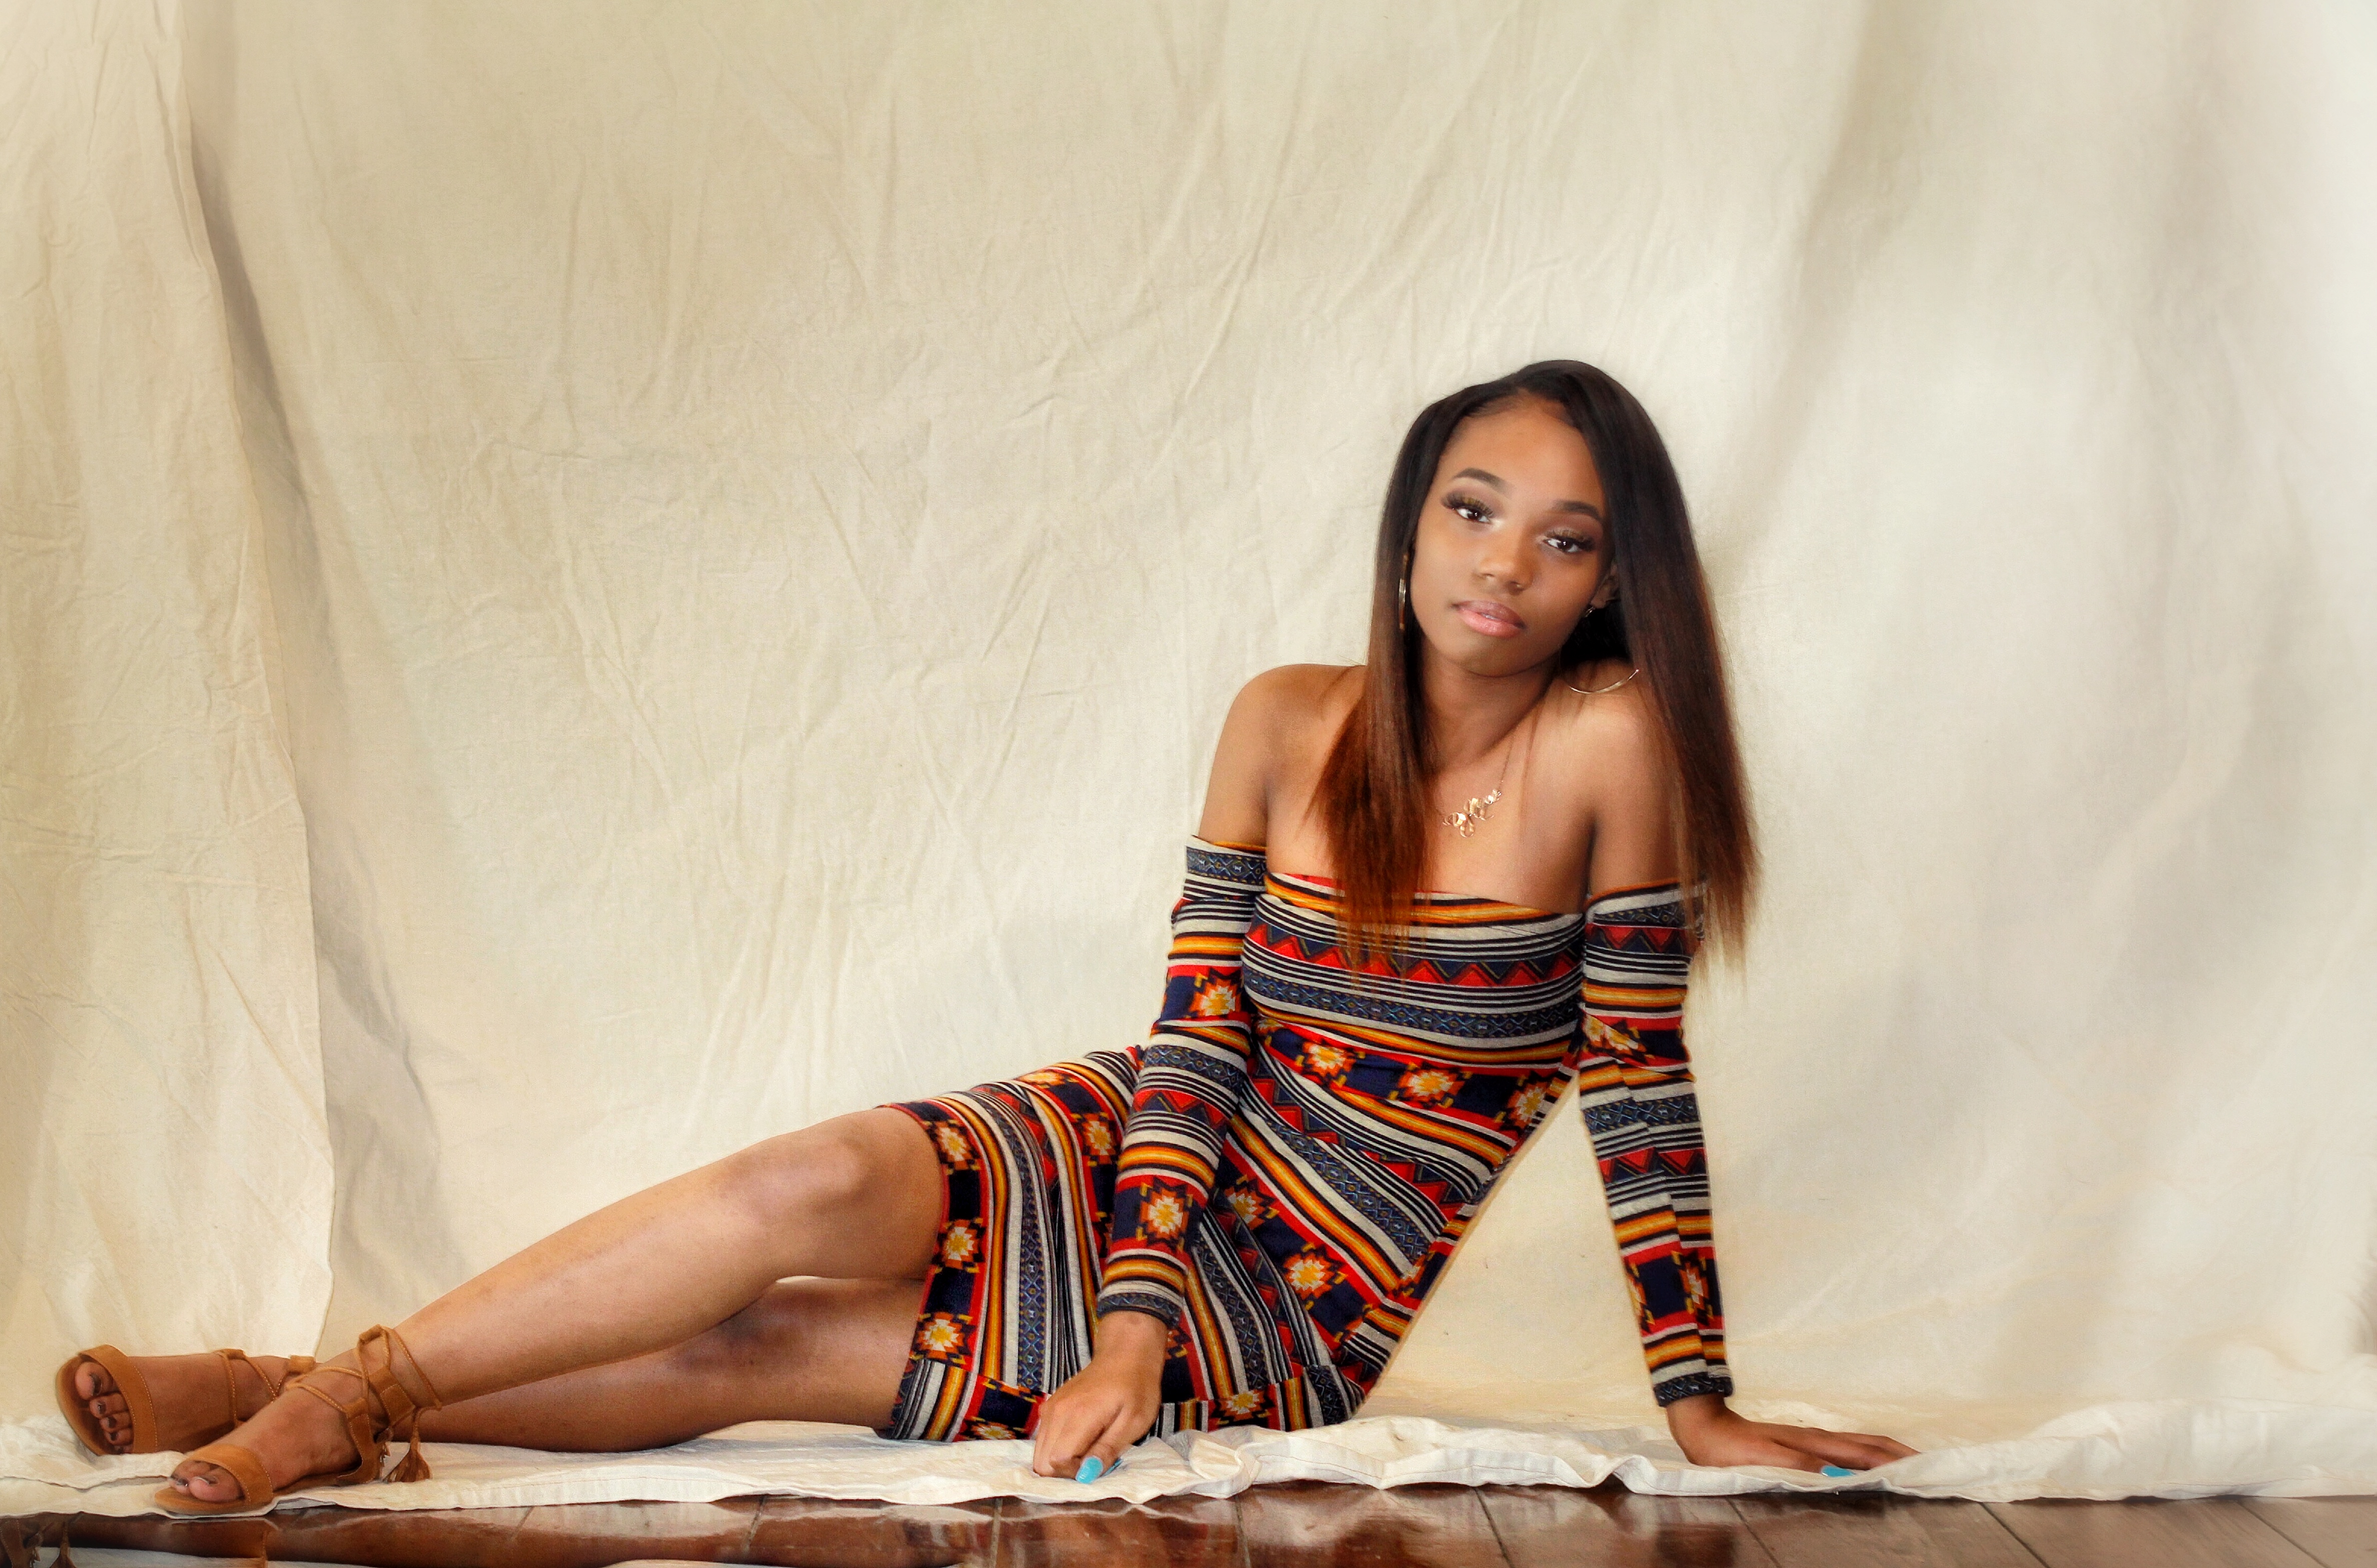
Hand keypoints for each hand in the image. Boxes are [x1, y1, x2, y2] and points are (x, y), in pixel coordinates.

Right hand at [1029, 1310, 1165, 1479]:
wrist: (1126, 1354)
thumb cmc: (1136, 1387)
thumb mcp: (1134, 1422)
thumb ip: (1107, 1449)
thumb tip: (1085, 1476)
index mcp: (1078, 1415)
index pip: (1056, 1462)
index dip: (1075, 1473)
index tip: (1097, 1464)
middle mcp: (1056, 1412)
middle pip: (1042, 1463)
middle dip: (1065, 1472)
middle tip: (1093, 1462)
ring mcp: (1050, 1408)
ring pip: (1039, 1454)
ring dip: (1060, 1462)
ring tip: (1089, 1450)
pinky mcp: (1050, 1407)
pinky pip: (1044, 1440)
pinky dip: (1057, 1448)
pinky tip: (1081, 1440)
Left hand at [1663, 1392, 1918, 1471]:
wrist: (1704, 1429)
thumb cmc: (1731, 1449)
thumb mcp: (1764, 1460)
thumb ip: (1801, 1466)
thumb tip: (1840, 1475)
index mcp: (1816, 1444)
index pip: (1868, 1452)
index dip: (1898, 1461)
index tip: (1927, 1470)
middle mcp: (1821, 1439)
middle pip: (1873, 1445)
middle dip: (1905, 1456)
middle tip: (1934, 1469)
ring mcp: (1814, 1440)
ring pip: (1862, 1445)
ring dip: (1890, 1455)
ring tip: (1914, 1468)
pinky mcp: (1805, 1445)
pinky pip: (1847, 1450)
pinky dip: (1869, 1457)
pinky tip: (1872, 1468)